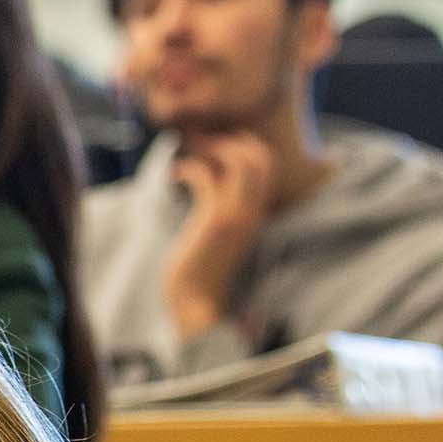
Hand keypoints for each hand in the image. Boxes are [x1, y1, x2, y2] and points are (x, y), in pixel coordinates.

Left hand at [164, 133, 273, 339]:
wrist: (195, 302)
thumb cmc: (199, 267)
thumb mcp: (217, 232)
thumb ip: (221, 208)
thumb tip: (206, 180)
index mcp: (257, 213)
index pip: (268, 167)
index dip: (244, 146)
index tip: (216, 142)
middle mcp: (254, 213)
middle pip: (263, 158)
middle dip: (232, 139)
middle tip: (202, 141)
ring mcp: (237, 217)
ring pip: (243, 163)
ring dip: (214, 148)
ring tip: (189, 153)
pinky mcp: (215, 223)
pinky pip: (209, 179)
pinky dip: (189, 168)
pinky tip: (174, 175)